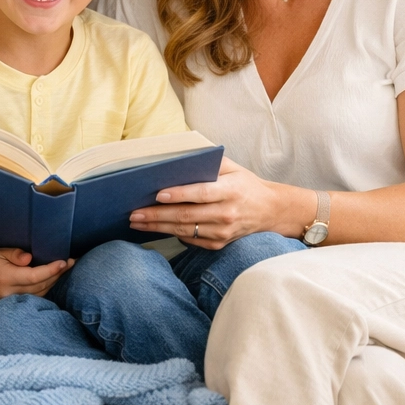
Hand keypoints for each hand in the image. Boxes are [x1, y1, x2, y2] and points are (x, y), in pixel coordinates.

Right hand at [0, 247, 74, 300]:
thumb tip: (30, 258)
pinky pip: (34, 297)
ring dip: (54, 282)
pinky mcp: (13, 304)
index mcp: (6, 277)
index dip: (51, 270)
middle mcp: (9, 293)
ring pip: (40, 293)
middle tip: (72, 262)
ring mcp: (11, 301)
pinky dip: (46, 288)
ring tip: (65, 269)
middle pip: (41, 285)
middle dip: (58, 274)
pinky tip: (53, 279)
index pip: (34, 276)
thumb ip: (14, 255)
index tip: (65, 261)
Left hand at [129, 157, 279, 248]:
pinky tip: (155, 228)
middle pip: (186, 215)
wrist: (269, 211)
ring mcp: (223, 232)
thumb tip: (178, 159)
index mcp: (230, 190)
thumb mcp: (233, 168)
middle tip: (134, 213)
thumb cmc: (245, 184)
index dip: (179, 194)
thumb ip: (209, 162)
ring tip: (137, 222)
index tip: (157, 194)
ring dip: (157, 227)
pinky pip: (190, 240)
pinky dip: (171, 234)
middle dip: (156, 215)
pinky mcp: (219, 244)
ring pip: (184, 230)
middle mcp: (227, 213)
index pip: (201, 193)